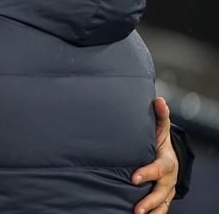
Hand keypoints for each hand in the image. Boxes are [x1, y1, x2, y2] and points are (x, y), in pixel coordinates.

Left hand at [132, 97, 176, 213]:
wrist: (169, 157)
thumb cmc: (158, 142)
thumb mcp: (160, 130)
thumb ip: (159, 116)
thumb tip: (158, 99)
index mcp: (166, 162)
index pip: (158, 169)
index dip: (147, 173)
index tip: (133, 178)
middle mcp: (168, 180)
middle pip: (161, 192)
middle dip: (149, 200)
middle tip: (136, 208)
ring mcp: (166, 191)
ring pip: (162, 205)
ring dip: (151, 211)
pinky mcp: (161, 199)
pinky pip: (159, 210)